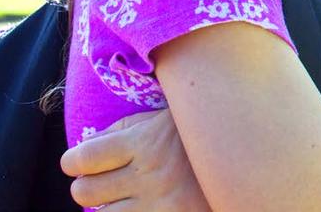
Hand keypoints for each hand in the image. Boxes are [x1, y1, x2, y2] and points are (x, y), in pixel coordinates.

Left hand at [60, 109, 209, 211]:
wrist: (247, 156)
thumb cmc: (200, 134)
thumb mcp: (165, 118)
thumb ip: (127, 128)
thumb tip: (86, 147)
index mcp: (146, 140)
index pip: (84, 157)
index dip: (73, 161)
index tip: (76, 162)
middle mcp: (148, 174)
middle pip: (85, 191)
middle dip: (87, 185)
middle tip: (100, 180)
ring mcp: (159, 204)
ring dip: (107, 205)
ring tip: (123, 196)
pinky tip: (136, 206)